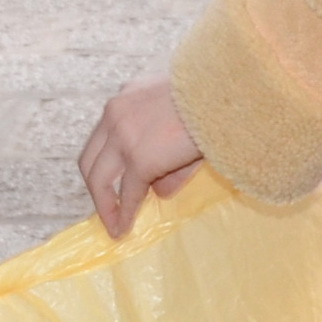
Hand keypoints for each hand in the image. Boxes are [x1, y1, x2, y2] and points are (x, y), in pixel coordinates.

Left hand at [79, 77, 205, 242]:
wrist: (231, 93)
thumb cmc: (218, 100)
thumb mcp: (185, 118)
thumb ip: (167, 151)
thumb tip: (160, 191)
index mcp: (127, 96)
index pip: (103, 134)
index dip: (104, 161)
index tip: (111, 179)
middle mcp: (117, 113)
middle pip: (90, 158)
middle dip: (96, 186)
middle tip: (106, 205)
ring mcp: (124, 136)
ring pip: (99, 179)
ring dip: (104, 205)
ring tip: (112, 225)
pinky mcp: (140, 158)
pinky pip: (128, 194)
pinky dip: (123, 214)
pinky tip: (123, 229)